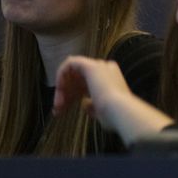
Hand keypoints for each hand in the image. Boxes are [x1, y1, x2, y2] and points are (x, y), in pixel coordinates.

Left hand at [54, 55, 172, 144]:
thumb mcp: (101, 111)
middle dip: (66, 94)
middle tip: (58, 110)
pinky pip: (70, 63)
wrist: (119, 110)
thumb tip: (85, 103)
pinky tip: (59, 89)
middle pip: (79, 79)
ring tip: (57, 105)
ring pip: (73, 72)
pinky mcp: (89, 65)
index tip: (65, 110)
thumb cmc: (113, 114)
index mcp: (111, 79)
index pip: (87, 84)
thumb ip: (92, 105)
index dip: (74, 96)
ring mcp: (98, 66)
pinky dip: (61, 75)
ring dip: (62, 88)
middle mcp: (105, 69)